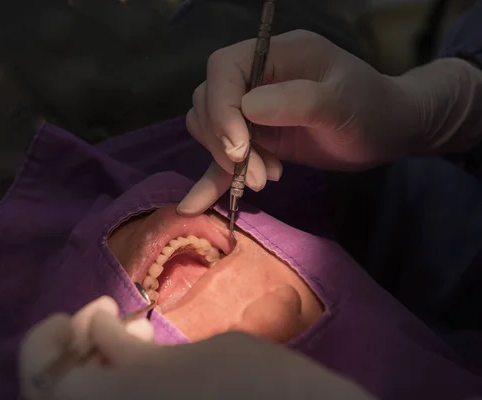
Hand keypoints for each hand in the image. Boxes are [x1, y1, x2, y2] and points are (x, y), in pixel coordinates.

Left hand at [19, 297, 376, 399]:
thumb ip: (127, 349)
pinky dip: (115, 379)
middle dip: (68, 351)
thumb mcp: (193, 356)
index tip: (91, 303)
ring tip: (134, 329)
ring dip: (91, 363)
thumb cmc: (261, 384)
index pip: (42, 376)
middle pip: (49, 394)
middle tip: (98, 315)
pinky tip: (144, 350)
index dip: (49, 337)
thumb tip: (94, 324)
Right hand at [178, 30, 481, 214]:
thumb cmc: (372, 109)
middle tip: (259, 175)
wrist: (387, 131)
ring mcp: (251, 110)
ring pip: (209, 130)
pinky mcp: (254, 140)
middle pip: (209, 102)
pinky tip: (195, 205)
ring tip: (265, 180)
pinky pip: (223, 157)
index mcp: (275, 54)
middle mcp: (256, 78)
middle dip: (225, 142)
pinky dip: (211, 179)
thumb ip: (297, 101)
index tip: (240, 147)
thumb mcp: (342, 102)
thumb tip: (247, 108)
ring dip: (226, 161)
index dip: (221, 107)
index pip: (224, 69)